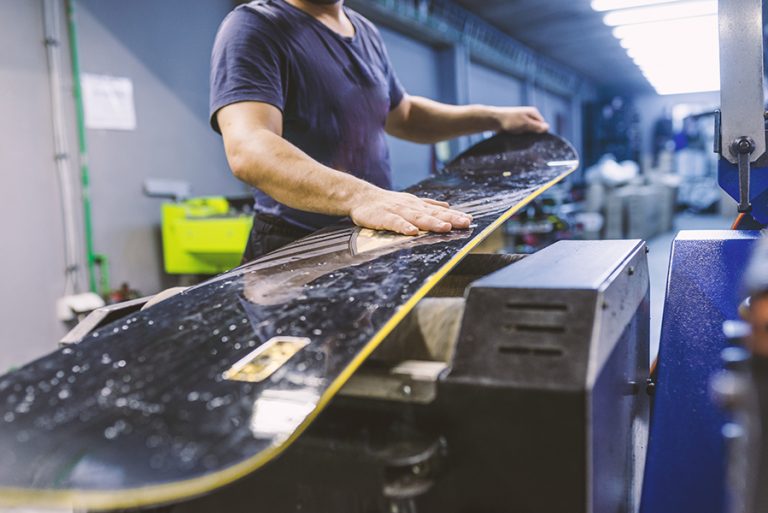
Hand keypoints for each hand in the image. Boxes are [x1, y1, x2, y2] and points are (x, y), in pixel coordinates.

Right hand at [348, 187, 471, 235]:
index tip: (469, 219)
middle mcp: (410, 206)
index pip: (439, 210)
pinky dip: (404, 227)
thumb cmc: (387, 202)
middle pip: (432, 213)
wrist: (361, 197)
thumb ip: (427, 204)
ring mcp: (397, 211)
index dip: (454, 215)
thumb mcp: (409, 201)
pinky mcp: (383, 217)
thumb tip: (447, 205)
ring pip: (417, 217)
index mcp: (417, 205)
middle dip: (450, 218)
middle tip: (465, 223)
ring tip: (445, 227)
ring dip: (432, 222)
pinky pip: (395, 222)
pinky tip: (413, 232)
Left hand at [493, 106, 548, 133]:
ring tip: (518, 136)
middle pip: (536, 129)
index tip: (532, 137)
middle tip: (524, 137)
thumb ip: (536, 126)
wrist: (493, 120)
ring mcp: (523, 120)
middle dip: (532, 134)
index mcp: (534, 113)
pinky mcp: (516, 125)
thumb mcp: (525, 124)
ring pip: (528, 131)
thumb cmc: (509, 120)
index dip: (539, 133)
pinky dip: (519, 135)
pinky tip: (514, 136)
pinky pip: (521, 132)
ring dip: (524, 135)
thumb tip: (548, 128)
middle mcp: (529, 115)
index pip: (543, 126)